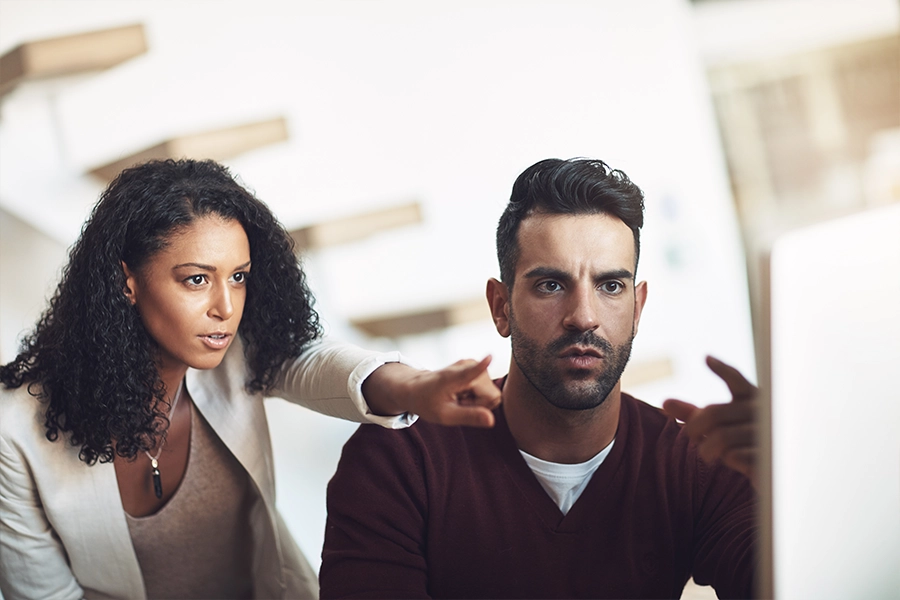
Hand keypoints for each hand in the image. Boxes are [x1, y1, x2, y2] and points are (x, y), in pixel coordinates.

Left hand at [363, 356, 501, 427]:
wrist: (418, 388)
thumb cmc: (427, 401)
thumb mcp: (445, 416)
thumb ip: (469, 417)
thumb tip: (491, 420)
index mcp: (454, 377)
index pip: (472, 371)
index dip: (482, 367)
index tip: (489, 358)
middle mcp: (467, 365)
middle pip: (492, 395)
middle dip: (479, 405)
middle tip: (459, 403)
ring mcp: (473, 364)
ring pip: (492, 393)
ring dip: (477, 401)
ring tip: (458, 397)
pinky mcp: (476, 366)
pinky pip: (488, 390)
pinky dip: (476, 395)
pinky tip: (462, 393)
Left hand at [663, 356, 757, 488]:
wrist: (775, 471)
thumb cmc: (743, 443)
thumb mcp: (719, 426)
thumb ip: (694, 414)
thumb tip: (665, 403)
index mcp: (752, 399)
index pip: (737, 380)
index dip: (723, 370)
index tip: (707, 359)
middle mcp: (762, 412)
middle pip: (714, 414)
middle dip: (694, 428)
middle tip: (691, 437)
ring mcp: (767, 434)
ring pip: (721, 437)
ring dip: (707, 449)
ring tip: (708, 453)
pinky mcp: (769, 456)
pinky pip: (735, 455)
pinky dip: (727, 460)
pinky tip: (733, 461)